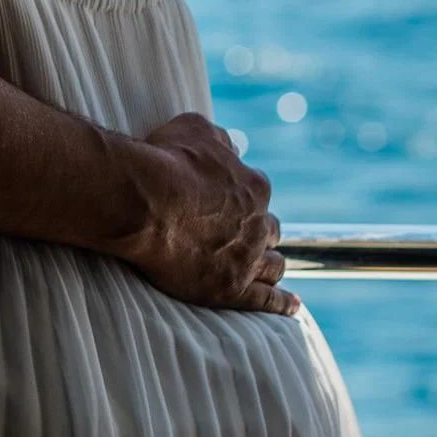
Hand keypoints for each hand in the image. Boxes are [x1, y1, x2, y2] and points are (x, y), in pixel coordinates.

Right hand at [112, 114, 293, 314]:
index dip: (246, 200)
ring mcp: (248, 258)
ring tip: (268, 271)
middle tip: (247, 239)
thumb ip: (220, 141)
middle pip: (270, 232)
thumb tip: (232, 149)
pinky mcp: (232, 288)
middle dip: (262, 234)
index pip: (259, 195)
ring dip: (271, 265)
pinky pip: (267, 300)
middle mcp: (258, 224)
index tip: (233, 204)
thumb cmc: (165, 161)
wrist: (144, 201)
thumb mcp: (195, 129)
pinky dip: (282, 303)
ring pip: (273, 265)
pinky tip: (292, 306)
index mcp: (253, 187)